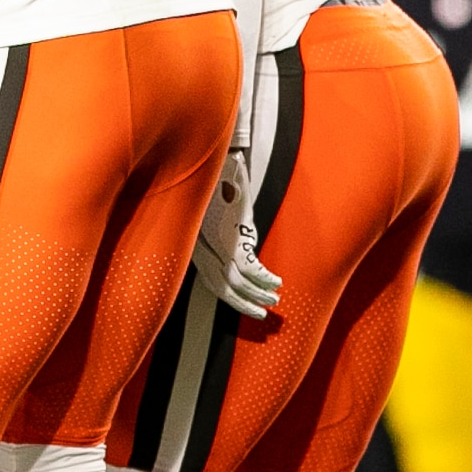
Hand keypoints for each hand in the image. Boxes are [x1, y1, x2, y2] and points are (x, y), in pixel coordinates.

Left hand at [190, 142, 281, 317]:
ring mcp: (216, 242)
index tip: (243, 303)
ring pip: (235, 281)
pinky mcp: (231, 235)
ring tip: (273, 301)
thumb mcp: (213, 204)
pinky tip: (276, 283)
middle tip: (261, 314)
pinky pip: (248, 267)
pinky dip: (264, 278)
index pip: (209, 277)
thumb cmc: (215, 178)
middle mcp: (202, 246)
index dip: (227, 295)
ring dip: (256, 294)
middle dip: (242, 302)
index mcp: (195, 242)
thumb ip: (221, 224)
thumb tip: (235, 240)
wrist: (217, 157)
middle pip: (220, 285)